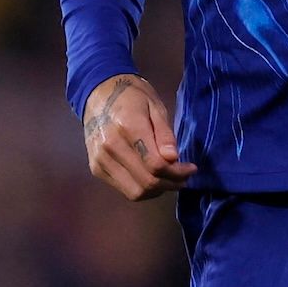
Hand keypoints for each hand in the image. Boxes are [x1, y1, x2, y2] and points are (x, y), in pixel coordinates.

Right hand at [81, 73, 195, 200]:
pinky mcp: (96, 169)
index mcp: (128, 127)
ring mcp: (100, 160)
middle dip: (170, 184)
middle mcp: (110, 147)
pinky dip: (142, 189)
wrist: (98, 94)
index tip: (191, 168)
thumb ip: (164, 133)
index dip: (177, 172)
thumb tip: (173, 158)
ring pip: (135, 192)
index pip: (156, 164)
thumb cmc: (132, 97)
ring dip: (157, 191)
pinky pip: (124, 190)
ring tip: (169, 180)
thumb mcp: (155, 106)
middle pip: (146, 182)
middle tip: (184, 177)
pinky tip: (152, 178)